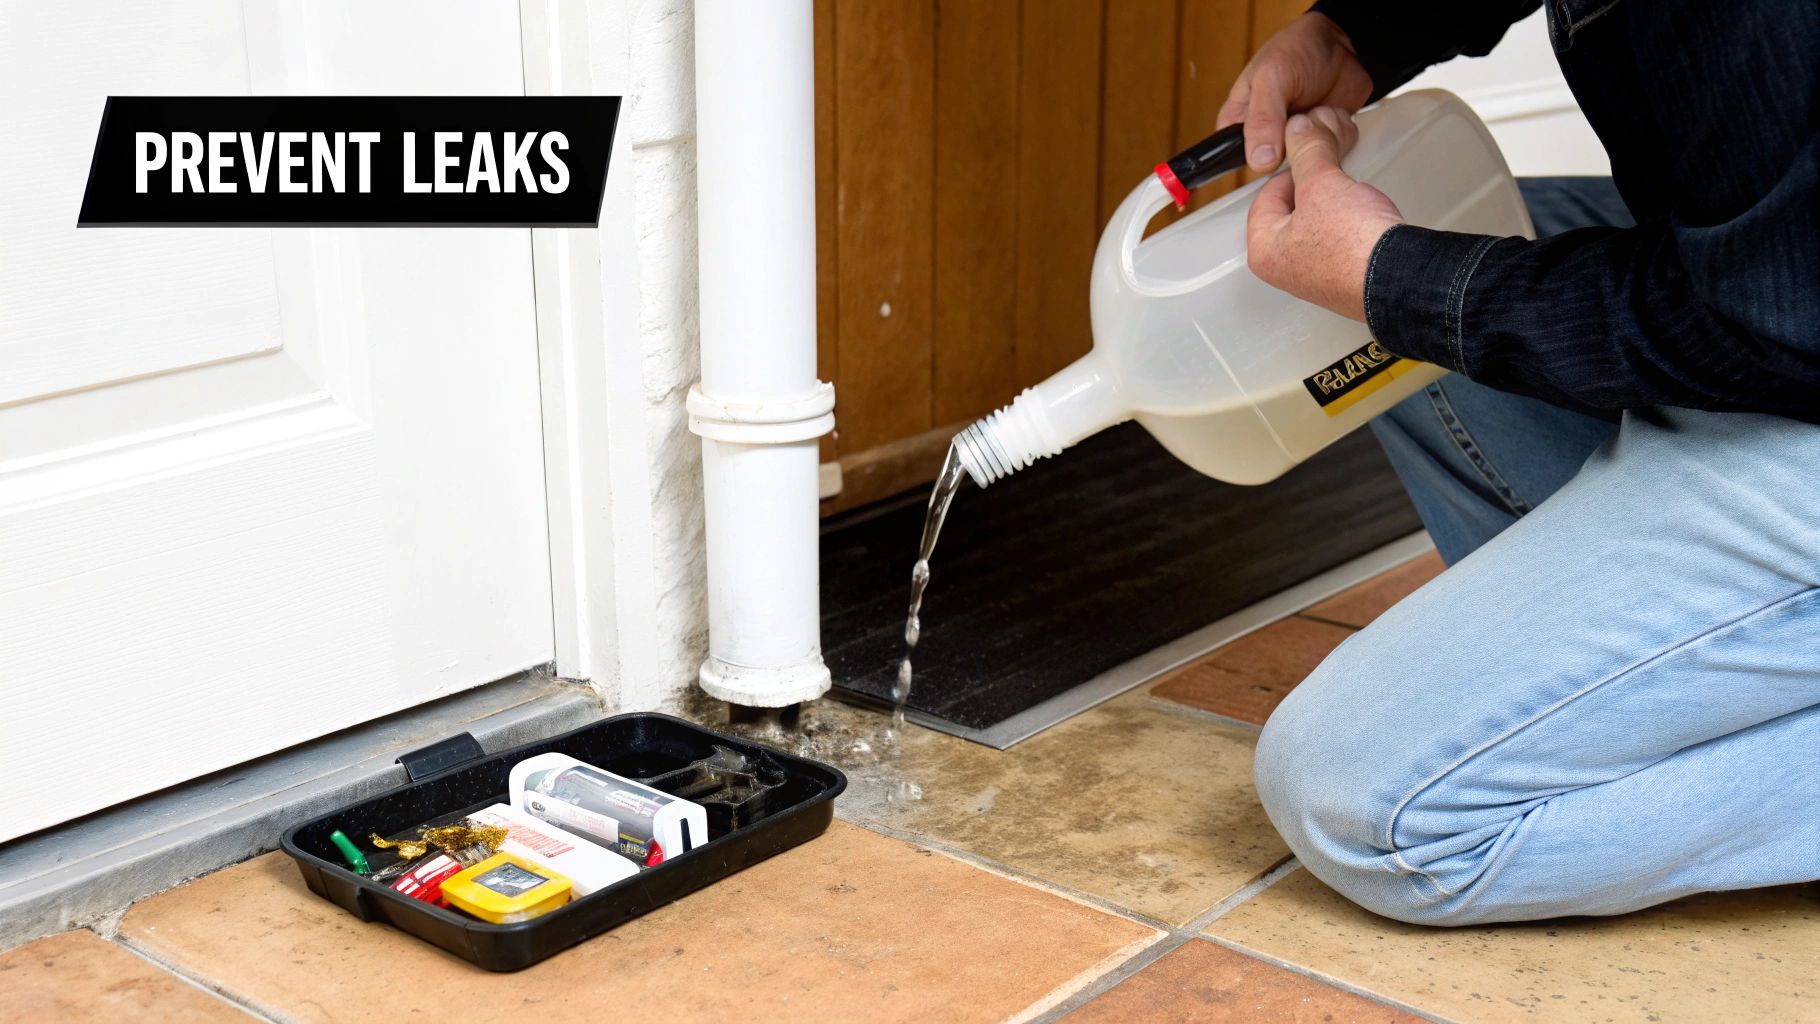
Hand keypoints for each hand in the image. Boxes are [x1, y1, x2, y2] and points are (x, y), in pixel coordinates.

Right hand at [1217, 12, 1373, 172]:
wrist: (1346, 44)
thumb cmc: (1300, 49)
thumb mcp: (1272, 77)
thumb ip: (1262, 119)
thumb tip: (1258, 160)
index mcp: (1238, 120)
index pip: (1231, 158)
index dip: (1251, 161)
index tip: (1272, 150)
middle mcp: (1264, 135)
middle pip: (1269, 168)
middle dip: (1290, 152)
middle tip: (1299, 124)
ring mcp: (1293, 140)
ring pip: (1300, 166)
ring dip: (1314, 144)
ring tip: (1317, 115)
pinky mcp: (1319, 143)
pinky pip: (1326, 159)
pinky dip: (1335, 142)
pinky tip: (1332, 121)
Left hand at [1247, 107, 1402, 321]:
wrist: (1401, 279)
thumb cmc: (1355, 248)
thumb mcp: (1322, 184)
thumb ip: (1307, 152)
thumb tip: (1298, 130)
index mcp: (1264, 251)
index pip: (1265, 195)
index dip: (1291, 168)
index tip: (1310, 155)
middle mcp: (1285, 269)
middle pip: (1290, 208)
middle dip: (1313, 181)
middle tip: (1331, 167)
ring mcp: (1315, 275)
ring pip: (1315, 221)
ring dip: (1331, 198)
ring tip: (1349, 190)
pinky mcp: (1344, 276)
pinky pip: (1338, 237)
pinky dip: (1347, 218)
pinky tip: (1361, 212)